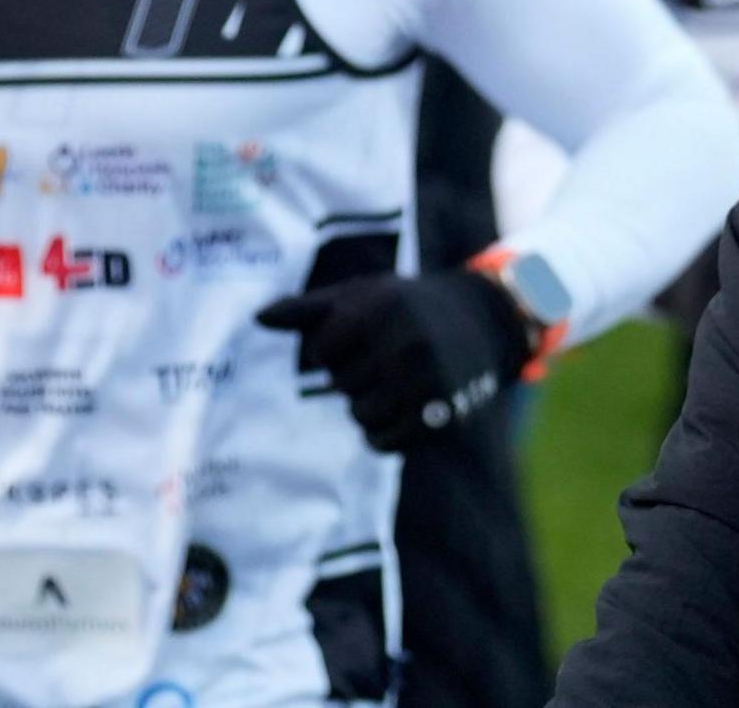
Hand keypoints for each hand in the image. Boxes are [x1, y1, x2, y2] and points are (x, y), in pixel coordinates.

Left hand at [256, 270, 528, 452]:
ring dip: (369, 406)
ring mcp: (427, 380)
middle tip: (385, 358)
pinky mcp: (443, 413)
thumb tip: (257, 319)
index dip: (333, 348)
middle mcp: (406, 342)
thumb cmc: (404, 308)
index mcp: (381, 308)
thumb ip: (308, 310)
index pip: (321, 351)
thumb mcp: (360, 296)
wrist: (481, 322)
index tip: (360, 336)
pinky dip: (385, 433)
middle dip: (356, 376)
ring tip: (394, 384)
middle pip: (341, 384)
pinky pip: (384, 442)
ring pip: (362, 416)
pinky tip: (403, 409)